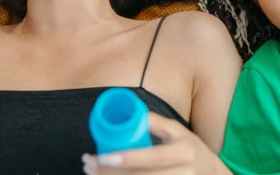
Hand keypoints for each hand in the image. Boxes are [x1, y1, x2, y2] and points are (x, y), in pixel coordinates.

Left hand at [81, 113, 230, 174]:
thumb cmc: (190, 150)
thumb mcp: (179, 131)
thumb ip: (156, 122)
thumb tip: (129, 112)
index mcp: (183, 151)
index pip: (152, 157)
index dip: (126, 159)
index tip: (101, 156)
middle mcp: (182, 172)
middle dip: (111, 174)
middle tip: (89, 165)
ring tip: (93, 173)